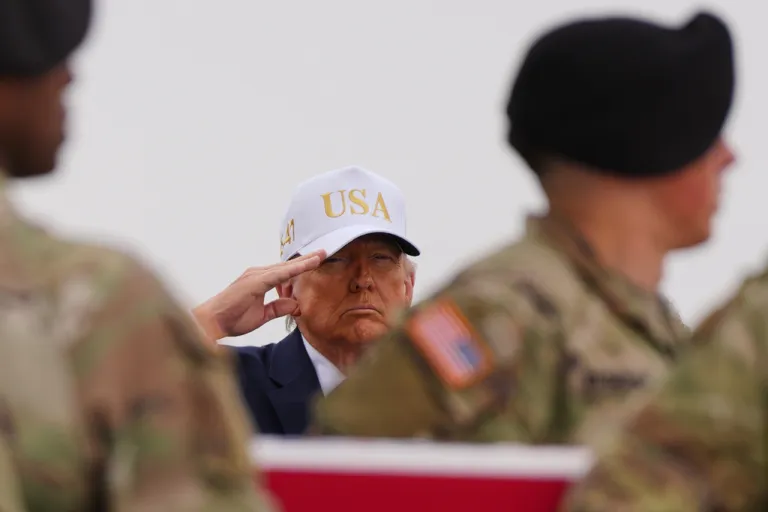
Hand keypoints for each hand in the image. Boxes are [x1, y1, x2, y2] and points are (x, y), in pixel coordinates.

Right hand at [193, 250, 325, 340]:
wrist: (212, 322)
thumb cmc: (232, 318)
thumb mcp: (262, 315)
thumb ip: (278, 308)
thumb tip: (295, 304)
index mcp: (260, 281)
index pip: (285, 272)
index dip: (302, 267)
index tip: (318, 260)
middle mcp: (258, 274)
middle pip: (287, 265)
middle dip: (307, 259)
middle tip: (325, 252)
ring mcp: (255, 276)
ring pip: (285, 267)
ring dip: (304, 261)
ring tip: (321, 255)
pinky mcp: (254, 282)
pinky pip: (279, 274)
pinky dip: (294, 269)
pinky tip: (307, 265)